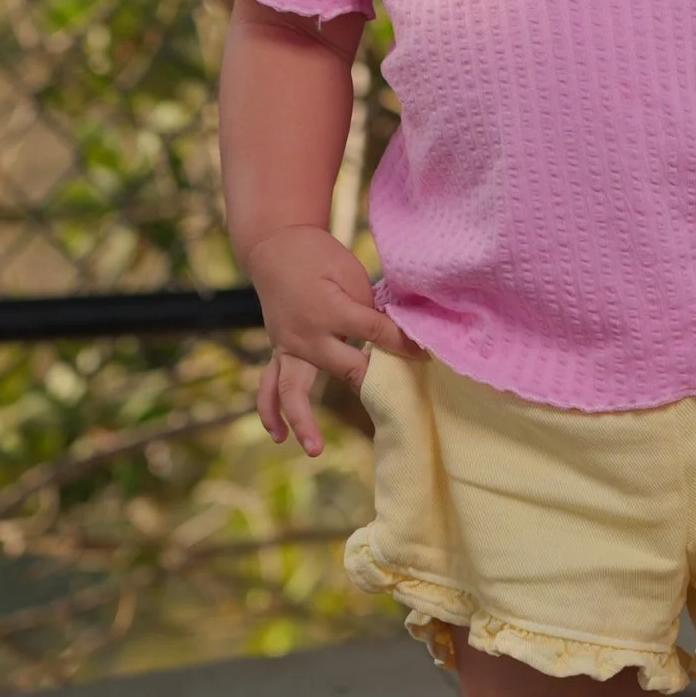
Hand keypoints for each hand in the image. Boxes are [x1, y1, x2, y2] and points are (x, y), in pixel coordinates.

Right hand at [247, 225, 412, 457]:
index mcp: (330, 310)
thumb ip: (369, 309)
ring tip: (314, 449)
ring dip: (303, 421)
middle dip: (373, 383)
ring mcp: (289, 347)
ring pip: (293, 389)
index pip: (375, 334)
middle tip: (395, 402)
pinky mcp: (280, 353)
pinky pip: (270, 385)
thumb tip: (396, 338)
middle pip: (346, 368)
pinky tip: (279, 436)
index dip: (403, 344)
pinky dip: (271, 411)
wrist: (276, 247)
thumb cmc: (320, 258)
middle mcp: (307, 335)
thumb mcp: (351, 274)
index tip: (425, 354)